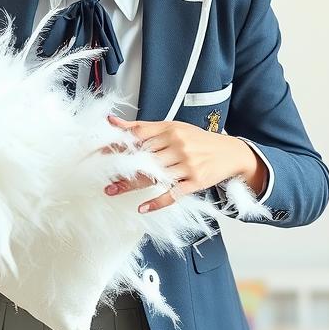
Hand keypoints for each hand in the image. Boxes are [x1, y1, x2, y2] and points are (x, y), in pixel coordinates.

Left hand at [102, 114, 262, 212]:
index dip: (117, 144)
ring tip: (111, 190)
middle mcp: (178, 146)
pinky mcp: (196, 182)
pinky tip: (142, 207)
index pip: (138, 136)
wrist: (231, 153)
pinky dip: (157, 201)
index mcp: (170, 130)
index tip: (97, 152)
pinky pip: (174, 193)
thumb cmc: (197, 141)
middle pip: (144, 157)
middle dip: (121, 166)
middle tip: (100, 174)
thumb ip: (141, 127)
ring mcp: (187, 165)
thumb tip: (111, 122)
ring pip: (155, 175)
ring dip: (131, 184)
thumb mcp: (172, 128)